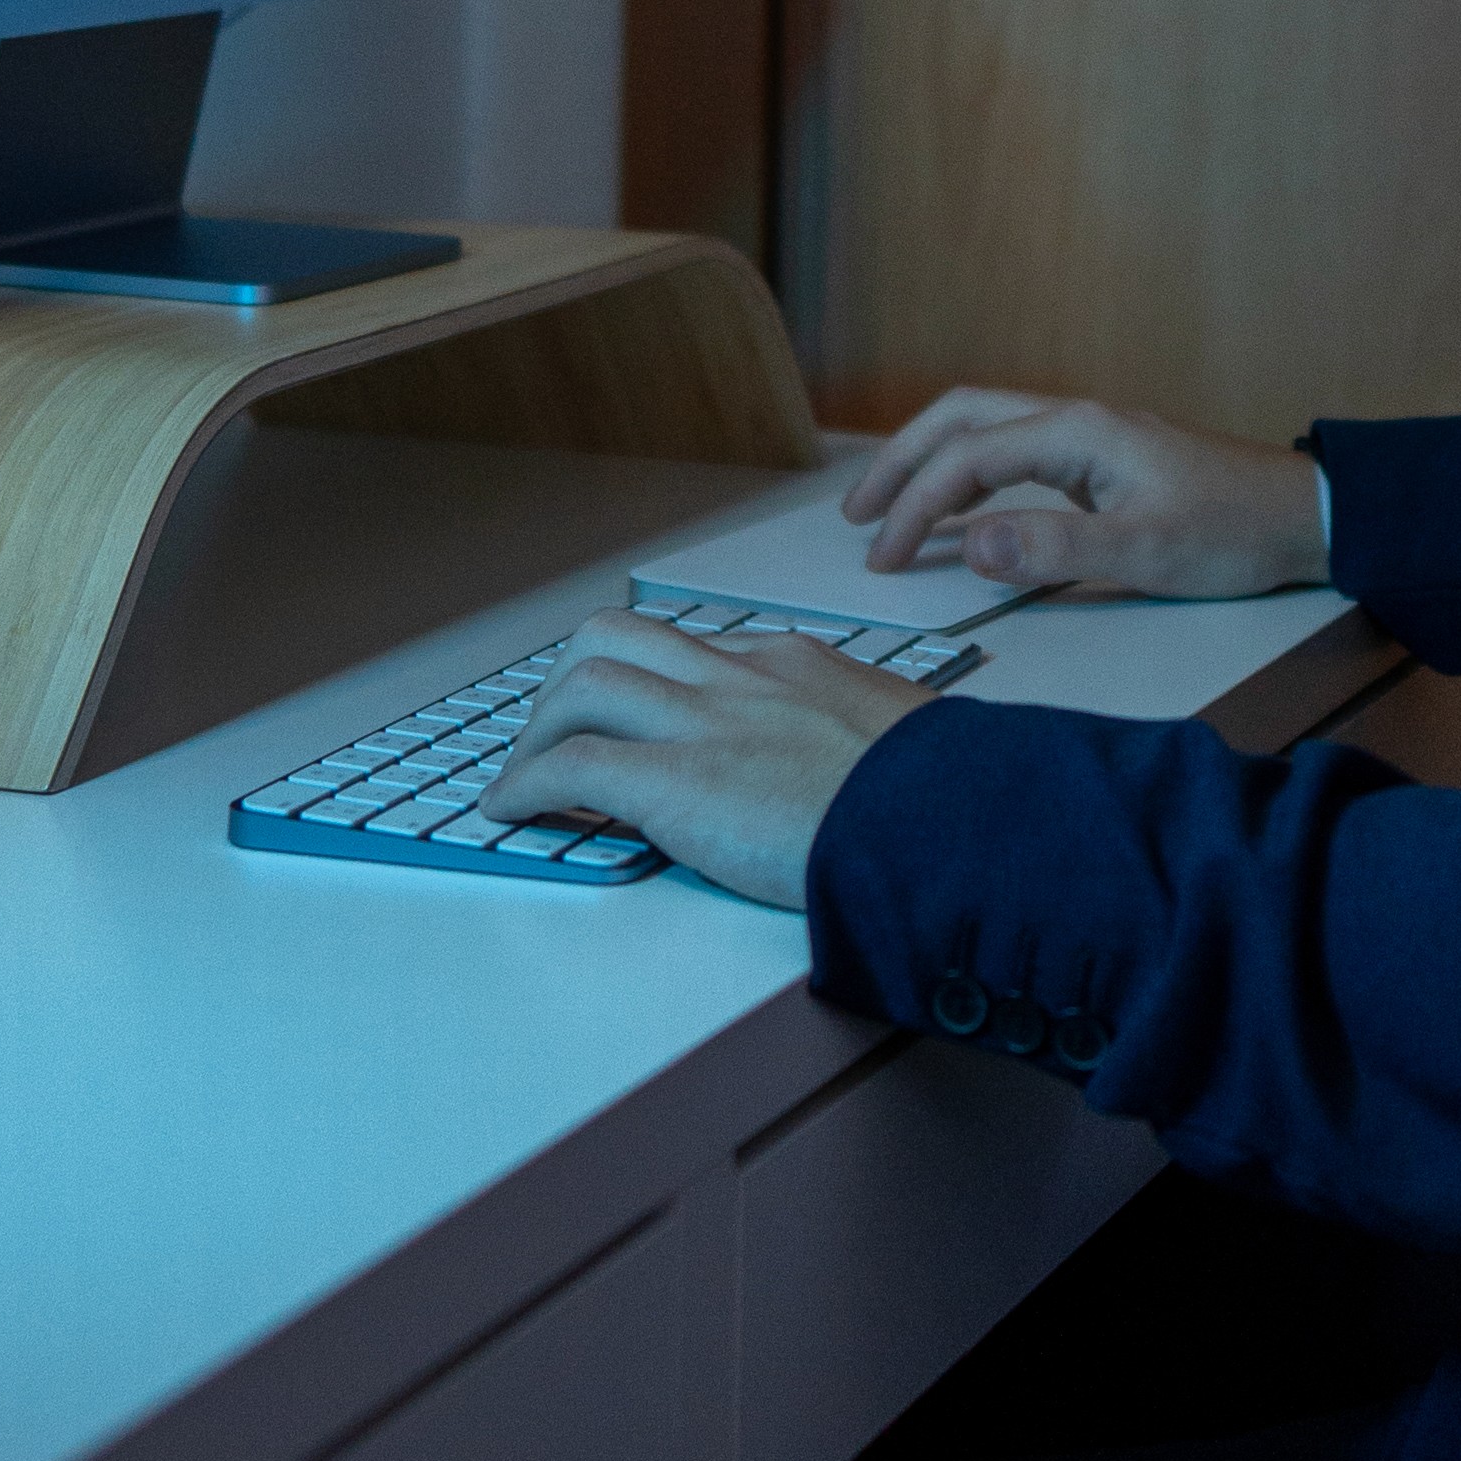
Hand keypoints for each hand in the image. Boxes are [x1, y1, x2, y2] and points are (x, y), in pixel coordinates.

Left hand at [486, 613, 918, 907]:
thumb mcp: (898, 744)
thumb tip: (855, 778)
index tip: (634, 720)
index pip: (695, 653)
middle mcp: (740, 676)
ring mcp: (705, 722)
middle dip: (571, 681)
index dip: (647, 686)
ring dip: (539, 730)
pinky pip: (571, 765)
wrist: (948, 822)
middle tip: (557, 730)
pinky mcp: (676, 781)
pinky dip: (527, 784)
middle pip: (618, 638)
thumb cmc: (942, 799)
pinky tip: (511, 812)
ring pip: (584, 682)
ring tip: (523, 775)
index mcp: (794, 665)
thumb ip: (855, 744)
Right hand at [844, 388, 1330, 598]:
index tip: (882, 558)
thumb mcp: (1145, 552)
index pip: (969, 456)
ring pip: (988, 426)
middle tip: (858, 516)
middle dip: (903, 460)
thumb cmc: (1233, 533)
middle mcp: (1078, 420)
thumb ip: (1054, 549)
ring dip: (933, 458)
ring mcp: (1092, 438)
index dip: (917, 506)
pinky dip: (972, 470)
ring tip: (891, 507)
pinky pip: (1016, 449)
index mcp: (1079, 432)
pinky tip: (964, 507)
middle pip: (964, 416)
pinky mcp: (1105, 460)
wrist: (1304, 516)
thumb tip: (969, 544)